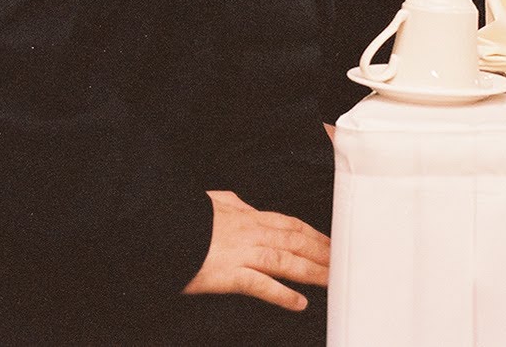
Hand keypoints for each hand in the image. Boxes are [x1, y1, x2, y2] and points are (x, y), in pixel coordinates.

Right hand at [183, 190, 330, 310]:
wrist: (161, 225)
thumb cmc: (184, 216)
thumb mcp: (212, 201)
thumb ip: (231, 203)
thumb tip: (241, 203)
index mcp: (248, 216)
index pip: (290, 224)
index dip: (314, 233)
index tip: (330, 240)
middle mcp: (252, 233)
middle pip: (296, 241)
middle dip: (323, 251)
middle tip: (344, 260)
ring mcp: (243, 253)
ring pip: (287, 262)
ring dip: (313, 271)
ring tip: (333, 280)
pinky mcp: (229, 275)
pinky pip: (262, 286)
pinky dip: (283, 295)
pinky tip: (300, 303)